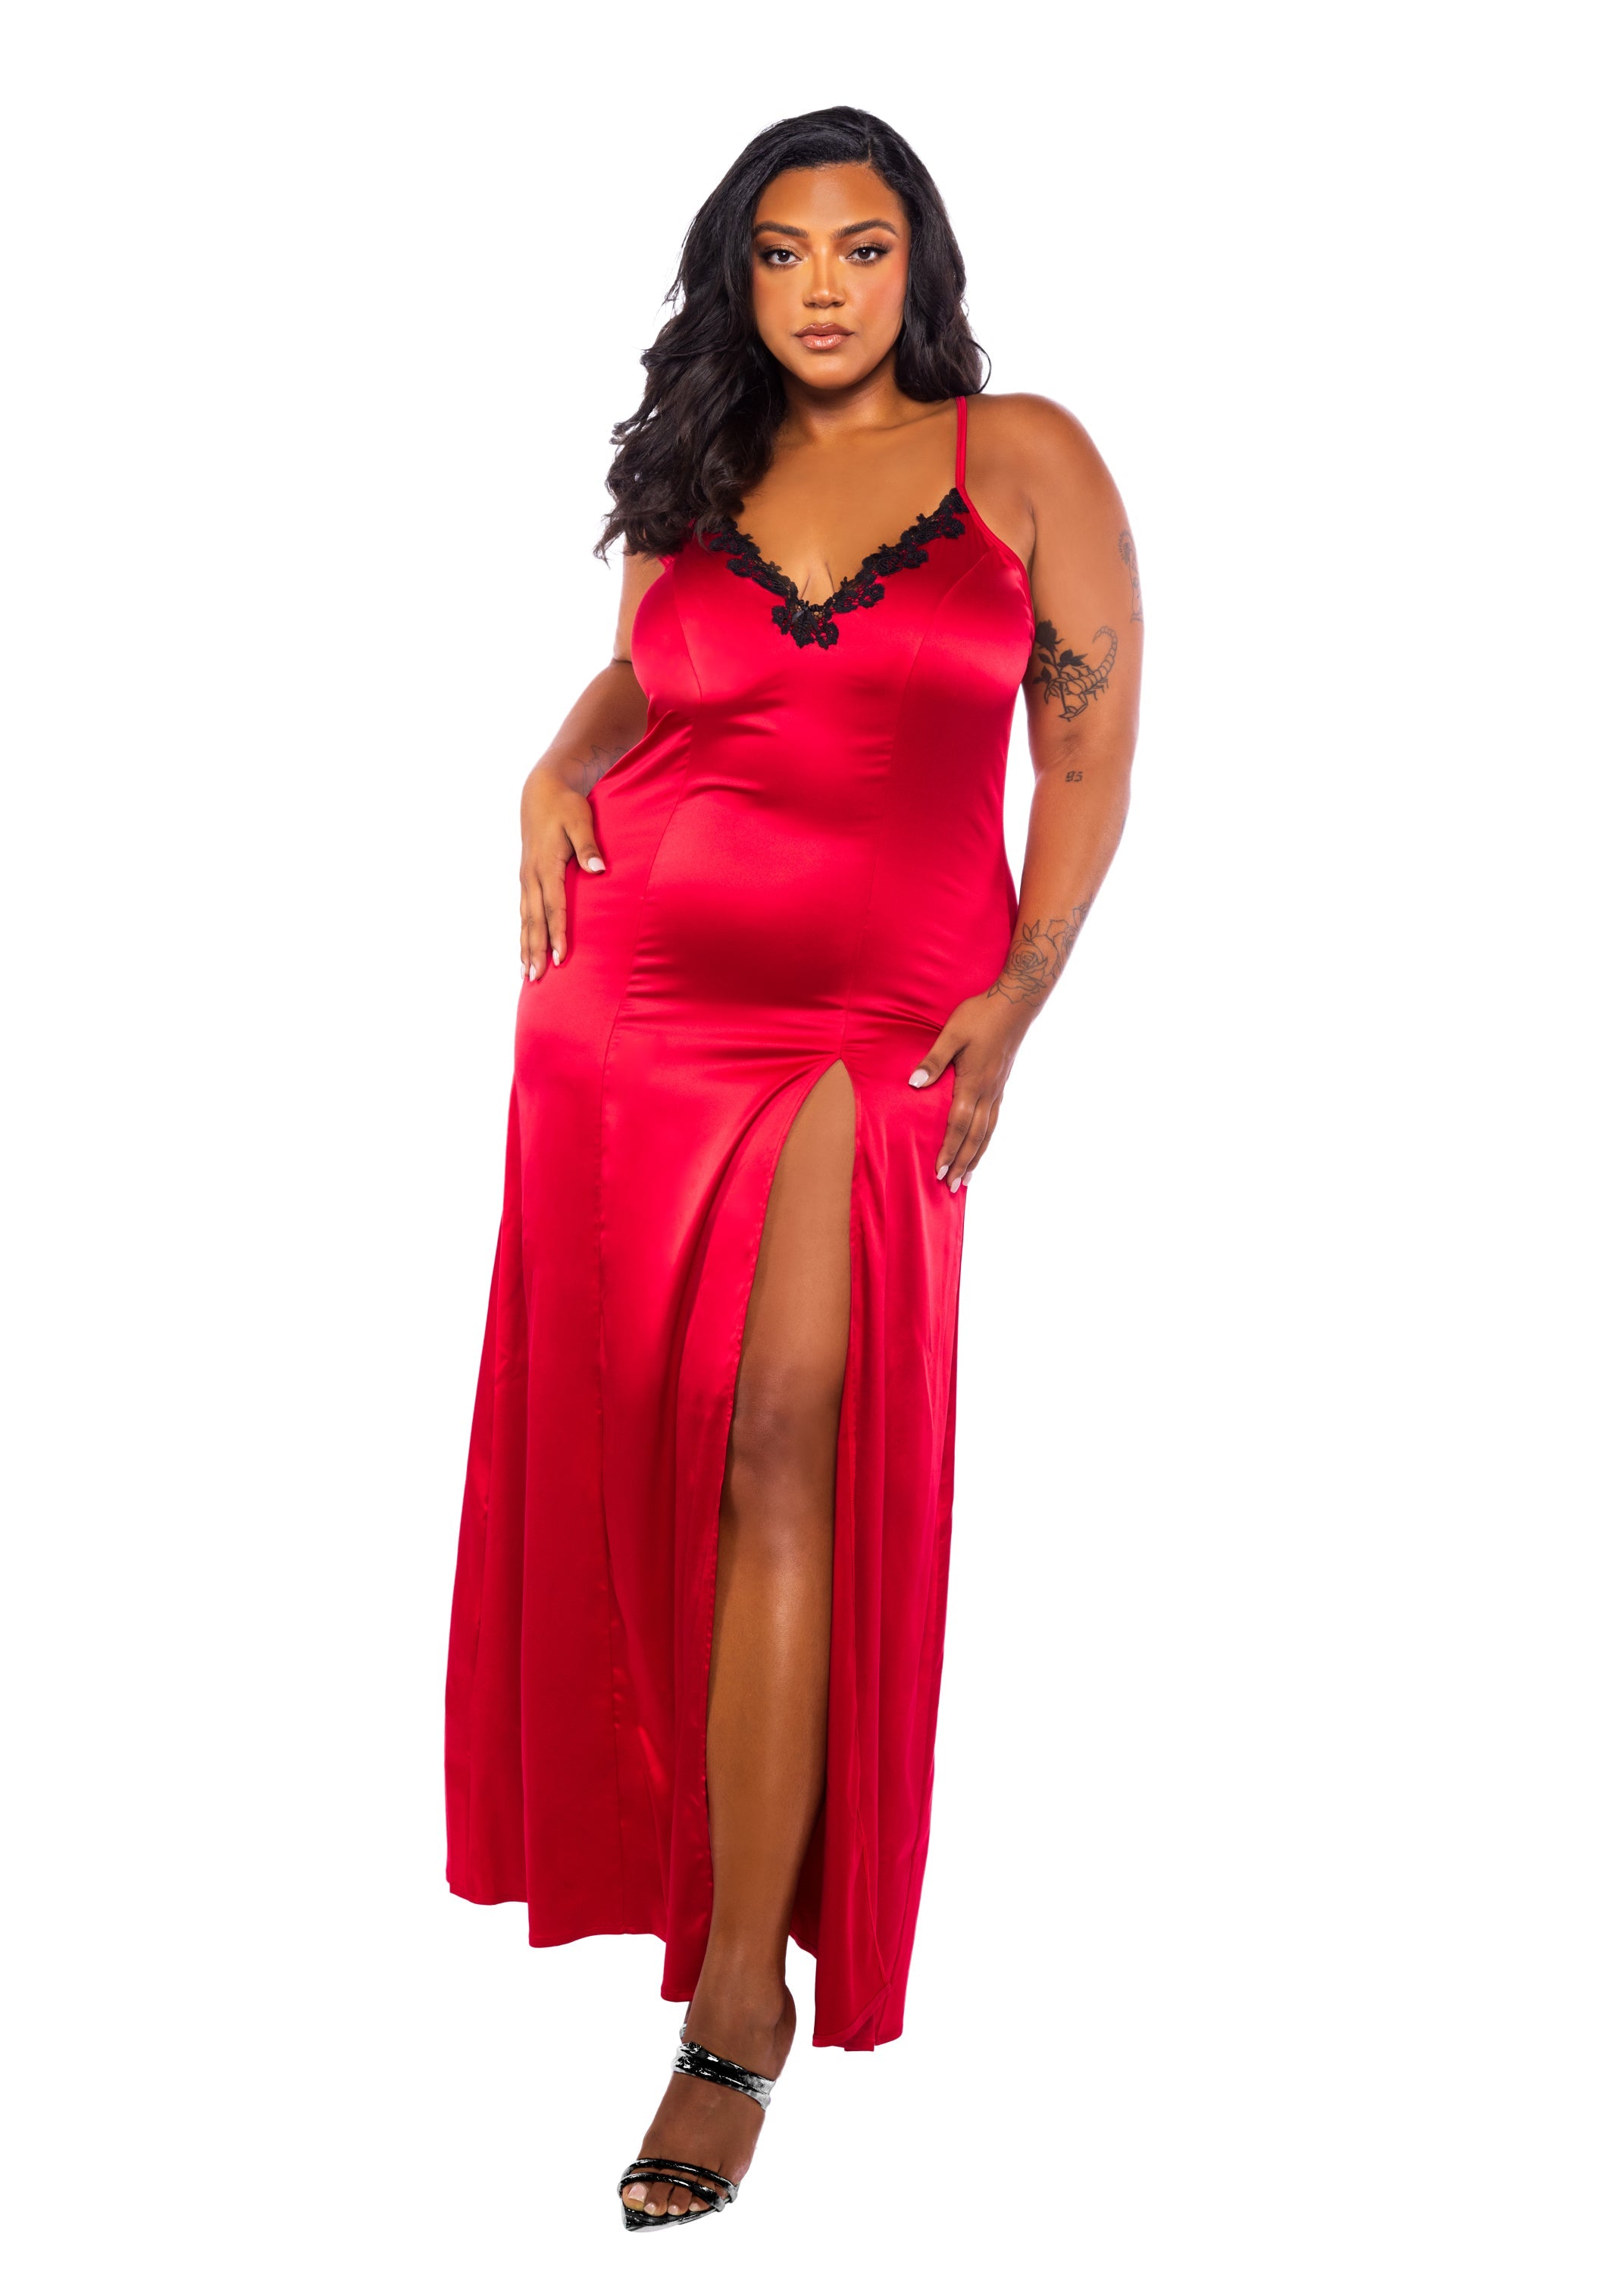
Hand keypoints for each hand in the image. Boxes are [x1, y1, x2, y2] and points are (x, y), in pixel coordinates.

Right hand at [519, 762, 604, 975]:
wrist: (542, 790)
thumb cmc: (566, 805)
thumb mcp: (580, 819)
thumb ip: (589, 845)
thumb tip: (599, 869)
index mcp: (546, 865)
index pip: (553, 906)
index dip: (556, 933)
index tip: (560, 957)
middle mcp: (532, 876)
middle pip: (534, 920)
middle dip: (535, 950)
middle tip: (537, 978)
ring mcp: (526, 878)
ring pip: (525, 919)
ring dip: (525, 947)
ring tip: (527, 975)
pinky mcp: (526, 878)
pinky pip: (523, 912)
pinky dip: (523, 933)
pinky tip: (523, 952)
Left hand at [908, 993, 1032, 1189]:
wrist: (1015, 1004)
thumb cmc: (980, 1015)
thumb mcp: (952, 1033)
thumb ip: (934, 1060)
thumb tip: (914, 1084)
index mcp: (973, 1083)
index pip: (958, 1126)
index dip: (948, 1150)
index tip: (938, 1171)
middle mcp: (987, 1092)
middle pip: (974, 1137)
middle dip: (961, 1163)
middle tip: (951, 1187)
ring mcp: (997, 1090)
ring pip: (987, 1133)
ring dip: (976, 1157)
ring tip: (967, 1177)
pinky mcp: (1001, 1085)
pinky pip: (994, 1121)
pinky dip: (986, 1139)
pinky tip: (982, 1145)